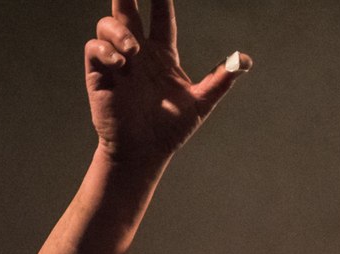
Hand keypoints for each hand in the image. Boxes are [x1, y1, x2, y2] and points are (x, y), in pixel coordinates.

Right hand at [84, 0, 250, 164]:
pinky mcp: (100, 75)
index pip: (162, 18)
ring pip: (108, 25)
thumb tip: (245, 60)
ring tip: (134, 49)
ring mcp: (118, 61)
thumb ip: (221, 80)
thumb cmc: (171, 128)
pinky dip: (105, 50)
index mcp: (163, 54)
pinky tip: (122, 63)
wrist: (146, 151)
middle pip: (128, 11)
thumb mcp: (201, 102)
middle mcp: (139, 52)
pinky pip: (94, 48)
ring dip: (118, 30)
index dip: (161, 0)